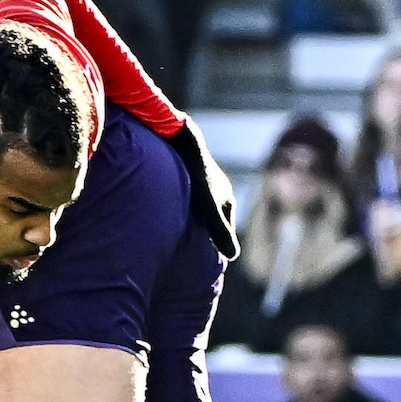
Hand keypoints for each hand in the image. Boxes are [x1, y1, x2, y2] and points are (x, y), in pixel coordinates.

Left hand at [175, 124, 237, 258]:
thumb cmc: (196, 177)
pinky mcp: (187, 176)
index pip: (224, 229)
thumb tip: (234, 256)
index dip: (217, 244)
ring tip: (176, 236)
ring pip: (199, 208)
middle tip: (190, 252)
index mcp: (226, 199)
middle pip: (212, 219)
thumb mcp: (209, 208)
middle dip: (204, 234)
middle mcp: (217, 190)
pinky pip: (186, 199)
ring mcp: (202, 182)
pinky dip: (182, 210)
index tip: (206, 261)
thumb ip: (220, 231)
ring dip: (191, 221)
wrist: (182, 140)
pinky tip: (166, 215)